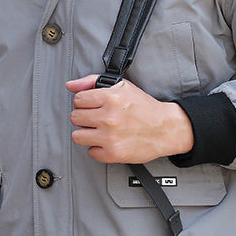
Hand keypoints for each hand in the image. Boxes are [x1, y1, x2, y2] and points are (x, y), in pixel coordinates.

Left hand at [65, 74, 193, 163]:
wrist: (166, 128)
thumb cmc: (144, 107)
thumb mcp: (121, 86)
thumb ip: (92, 82)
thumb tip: (70, 85)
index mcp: (111, 98)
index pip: (78, 100)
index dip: (85, 102)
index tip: (93, 106)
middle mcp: (109, 118)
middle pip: (75, 117)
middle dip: (85, 117)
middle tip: (97, 118)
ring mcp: (110, 137)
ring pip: (77, 136)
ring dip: (87, 133)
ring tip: (99, 130)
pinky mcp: (113, 154)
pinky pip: (90, 152)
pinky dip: (97, 148)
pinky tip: (107, 141)